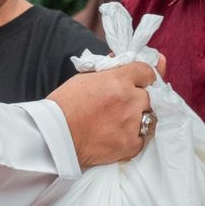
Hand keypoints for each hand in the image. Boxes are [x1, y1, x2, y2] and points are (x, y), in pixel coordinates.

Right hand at [49, 57, 165, 168]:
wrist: (54, 137)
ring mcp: (132, 124)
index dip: (144, 77)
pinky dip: (134, 137)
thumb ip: (108, 70)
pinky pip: (142, 139)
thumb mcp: (85, 78)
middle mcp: (130, 101)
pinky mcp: (130, 145)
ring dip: (140, 117)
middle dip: (140, 98)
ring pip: (150, 117)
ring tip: (123, 121)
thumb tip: (120, 60)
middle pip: (151, 96)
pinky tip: (120, 135)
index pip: (148, 72)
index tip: (141, 81)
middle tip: (124, 104)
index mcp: (119, 81)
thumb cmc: (64, 106)